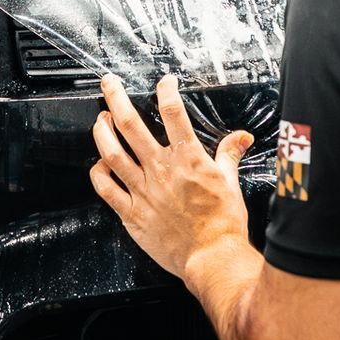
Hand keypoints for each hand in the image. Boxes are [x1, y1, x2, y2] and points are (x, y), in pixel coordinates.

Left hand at [90, 72, 253, 281]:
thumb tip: (241, 138)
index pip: (173, 112)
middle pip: (130, 125)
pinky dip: (98, 173)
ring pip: (112, 153)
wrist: (211, 257)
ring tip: (100, 119)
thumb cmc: (222, 224)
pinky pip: (106, 189)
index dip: (166, 90)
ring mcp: (143, 191)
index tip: (164, 82)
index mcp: (187, 159)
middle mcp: (161, 170)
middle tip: (109, 84)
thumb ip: (229, 155)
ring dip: (102, 131)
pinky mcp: (132, 213)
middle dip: (116, 98)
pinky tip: (98, 164)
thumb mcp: (230, 183)